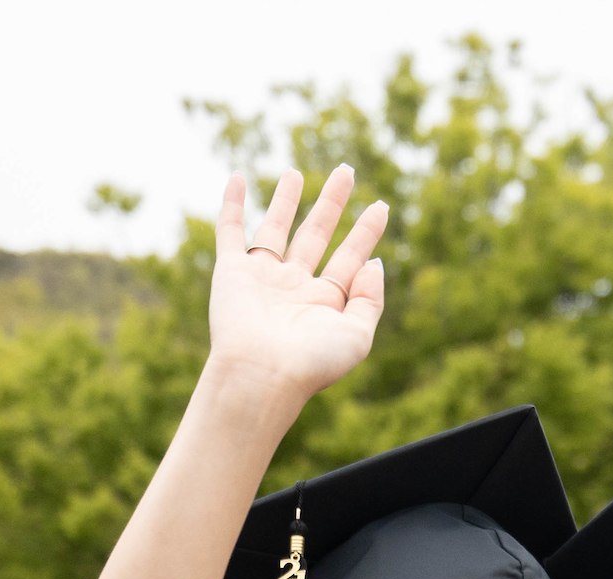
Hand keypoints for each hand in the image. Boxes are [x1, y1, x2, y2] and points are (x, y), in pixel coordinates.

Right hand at [205, 166, 388, 404]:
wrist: (262, 373)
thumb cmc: (312, 362)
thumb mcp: (358, 335)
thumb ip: (370, 299)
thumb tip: (375, 263)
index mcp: (326, 301)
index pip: (351, 258)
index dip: (367, 232)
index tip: (382, 206)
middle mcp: (295, 286)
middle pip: (317, 233)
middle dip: (332, 202)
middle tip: (346, 171)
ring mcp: (263, 277)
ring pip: (277, 227)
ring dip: (286, 199)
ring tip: (296, 172)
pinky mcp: (232, 272)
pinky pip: (231, 231)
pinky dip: (231, 204)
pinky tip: (237, 177)